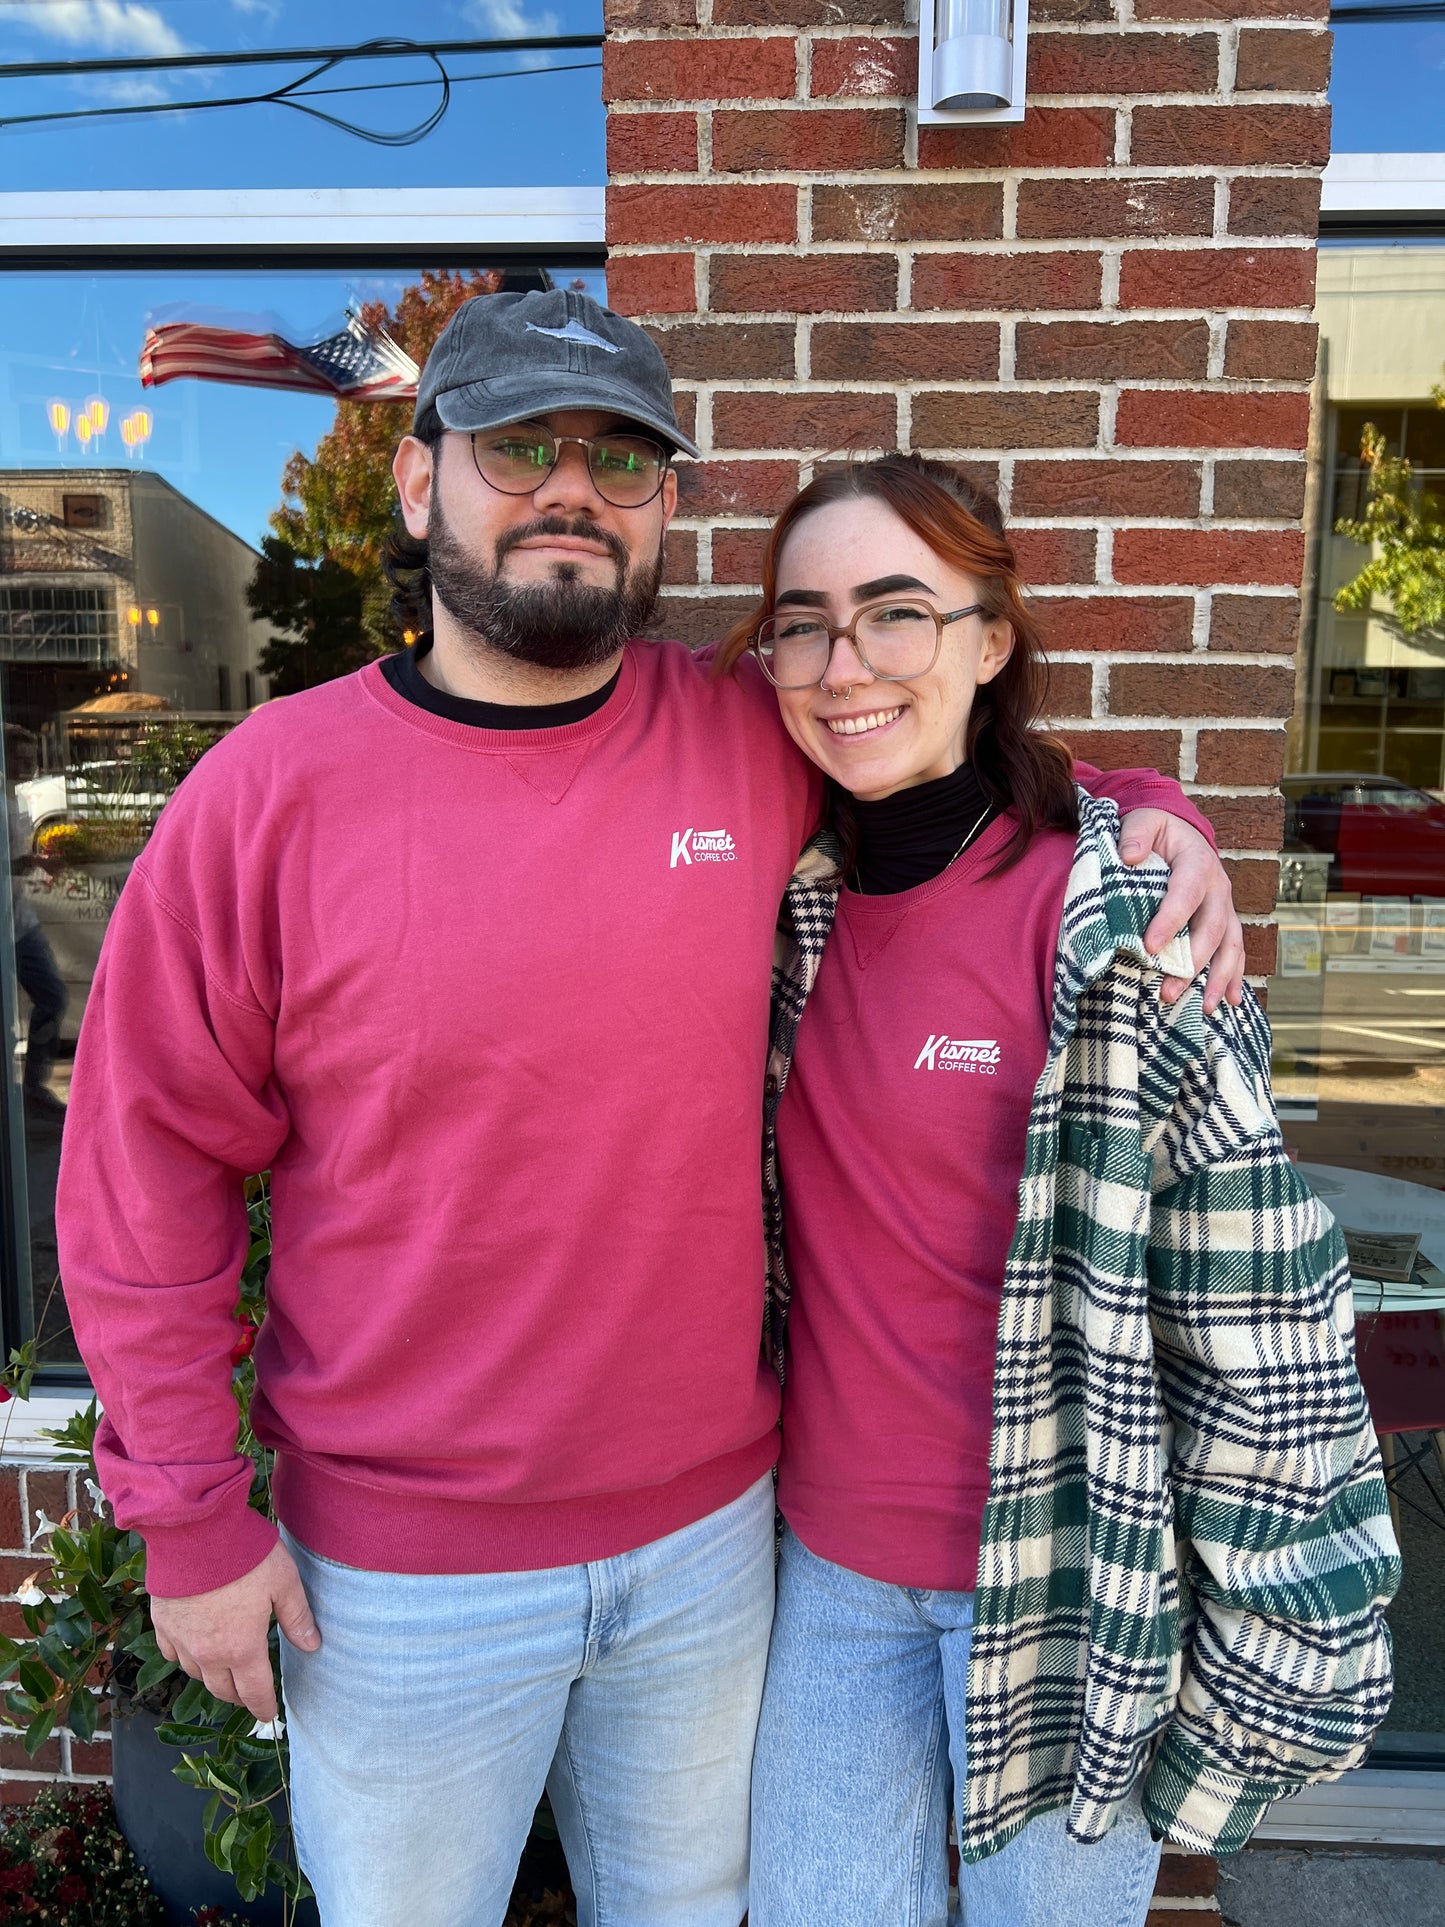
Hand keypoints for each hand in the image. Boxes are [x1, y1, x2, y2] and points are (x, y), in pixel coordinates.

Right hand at [152, 1541, 320, 1721]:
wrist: (194, 1532)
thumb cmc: (244, 1556)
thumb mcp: (284, 1582)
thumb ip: (297, 1617)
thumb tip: (312, 1646)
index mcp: (242, 1648)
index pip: (254, 1692)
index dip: (264, 1706)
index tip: (268, 1715)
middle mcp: (208, 1653)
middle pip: (223, 1690)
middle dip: (239, 1696)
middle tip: (249, 1694)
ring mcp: (181, 1641)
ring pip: (196, 1675)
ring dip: (213, 1678)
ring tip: (225, 1671)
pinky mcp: (162, 1624)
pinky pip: (172, 1654)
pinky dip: (186, 1658)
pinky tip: (193, 1650)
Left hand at [1118, 808, 1244, 1014]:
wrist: (1181, 833)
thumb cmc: (1157, 831)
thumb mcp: (1143, 821)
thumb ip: (1135, 834)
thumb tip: (1130, 855)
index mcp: (1197, 863)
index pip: (1185, 894)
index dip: (1171, 921)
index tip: (1150, 947)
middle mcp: (1218, 888)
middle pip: (1212, 928)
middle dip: (1192, 962)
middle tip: (1168, 990)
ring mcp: (1225, 907)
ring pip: (1230, 946)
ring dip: (1217, 978)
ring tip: (1202, 1007)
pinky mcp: (1224, 922)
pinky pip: (1234, 952)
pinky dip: (1233, 978)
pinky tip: (1229, 1002)